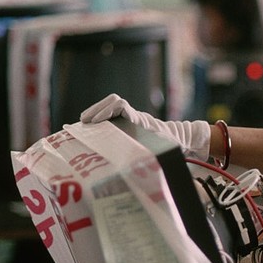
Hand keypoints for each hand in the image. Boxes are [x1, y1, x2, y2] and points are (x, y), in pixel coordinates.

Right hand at [80, 94, 210, 157]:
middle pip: (113, 101)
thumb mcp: (165, 147)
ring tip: (83, 122)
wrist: (179, 136)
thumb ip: (156, 151)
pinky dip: (101, 116)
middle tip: (84, 121)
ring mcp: (131, 115)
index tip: (96, 121)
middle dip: (97, 109)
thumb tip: (147, 161)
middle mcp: (135, 115)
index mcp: (141, 120)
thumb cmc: (172, 143)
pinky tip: (92, 127)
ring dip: (97, 111)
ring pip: (111, 105)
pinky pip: (113, 113)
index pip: (122, 106)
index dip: (107, 110)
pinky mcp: (128, 119)